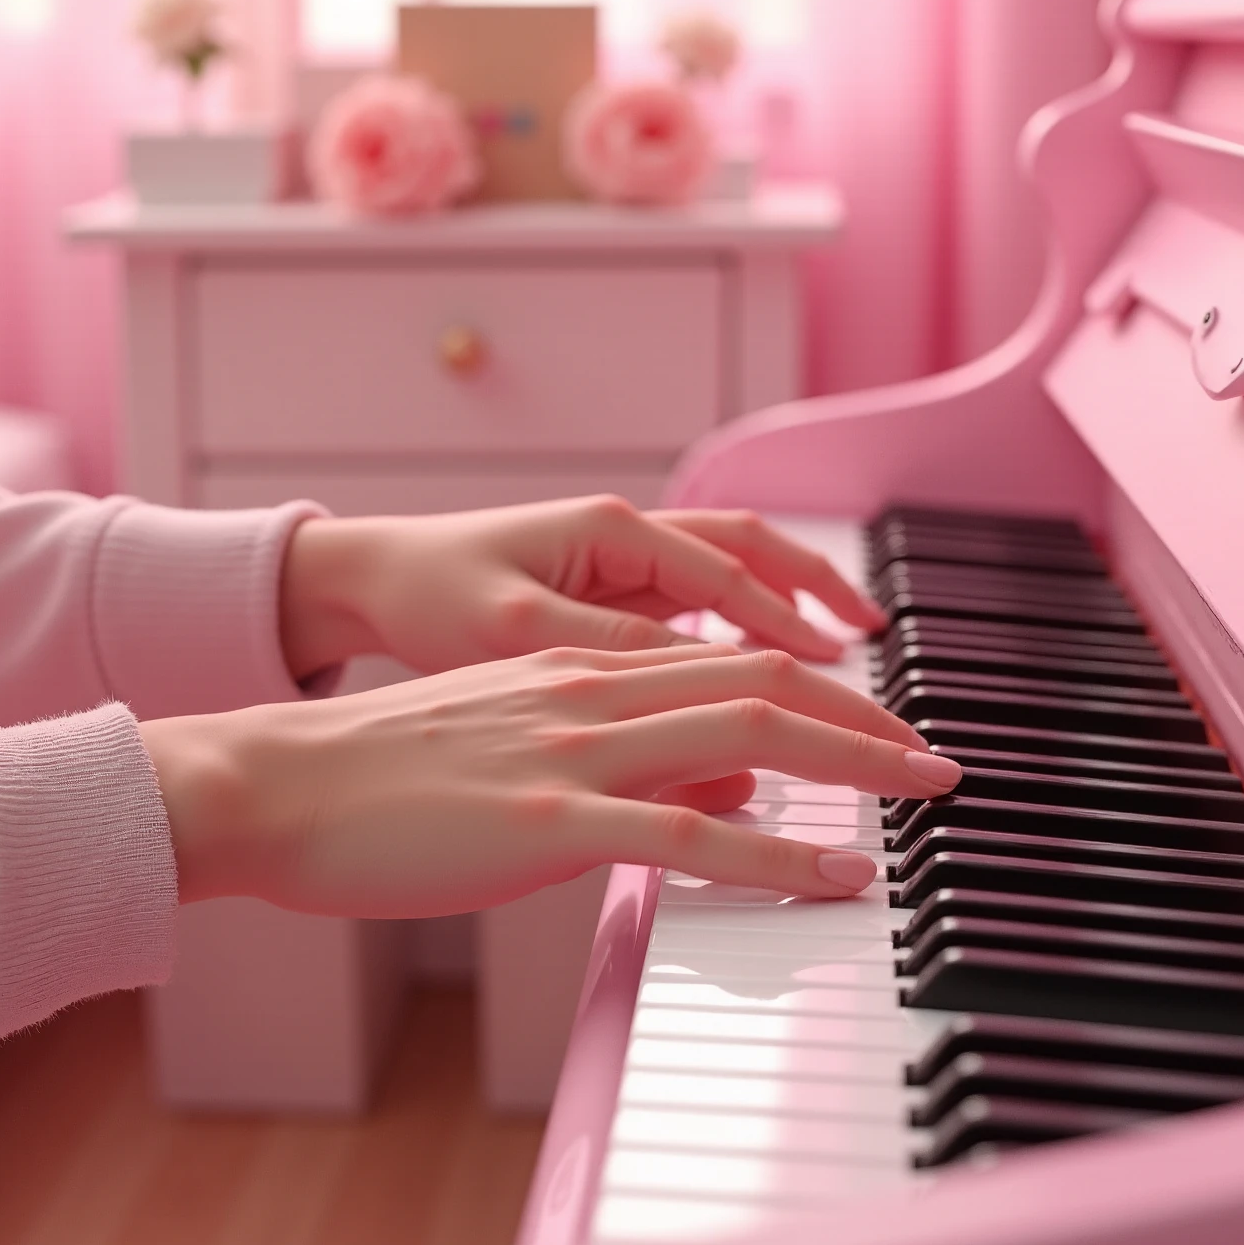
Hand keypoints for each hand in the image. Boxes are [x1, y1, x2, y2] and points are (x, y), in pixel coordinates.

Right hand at [140, 642, 960, 914]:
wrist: (275, 785)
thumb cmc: (382, 779)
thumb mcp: (520, 745)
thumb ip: (629, 759)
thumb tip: (733, 792)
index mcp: (586, 671)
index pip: (739, 663)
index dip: (830, 693)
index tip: (888, 729)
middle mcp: (594, 692)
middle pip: (769, 686)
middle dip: (871, 722)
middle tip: (939, 760)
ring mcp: (575, 752)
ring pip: (750, 736)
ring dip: (855, 765)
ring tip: (924, 796)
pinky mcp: (547, 820)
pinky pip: (689, 836)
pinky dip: (779, 856)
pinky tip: (835, 876)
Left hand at [276, 496, 886, 680]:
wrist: (365, 582)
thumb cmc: (428, 596)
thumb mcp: (521, 632)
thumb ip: (622, 659)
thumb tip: (718, 712)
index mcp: (614, 532)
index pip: (736, 580)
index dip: (798, 635)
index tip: (848, 685)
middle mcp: (628, 535)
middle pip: (757, 556)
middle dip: (824, 598)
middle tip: (878, 649)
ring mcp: (621, 560)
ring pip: (735, 572)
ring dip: (794, 605)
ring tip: (847, 652)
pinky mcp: (607, 591)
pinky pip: (697, 603)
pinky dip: (744, 626)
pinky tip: (765, 670)